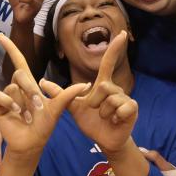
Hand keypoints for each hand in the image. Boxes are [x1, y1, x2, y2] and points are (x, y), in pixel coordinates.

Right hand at [0, 34, 88, 156]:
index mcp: (30, 85)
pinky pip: (0, 95)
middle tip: (37, 106)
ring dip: (23, 102)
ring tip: (28, 116)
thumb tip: (86, 84)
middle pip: (20, 73)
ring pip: (12, 86)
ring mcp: (7, 97)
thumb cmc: (44, 126)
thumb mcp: (58, 108)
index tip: (0, 35)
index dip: (11, 48)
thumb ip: (69, 95)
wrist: (33, 143)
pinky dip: (10, 103)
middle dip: (31, 89)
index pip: (20, 61)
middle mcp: (17, 88)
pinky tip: (16, 113)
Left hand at [40, 32, 136, 152]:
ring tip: (105, 118)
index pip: (108, 63)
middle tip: (95, 111)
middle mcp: (115, 88)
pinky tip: (115, 121)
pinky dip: (114, 118)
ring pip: (110, 99)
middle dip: (94, 102)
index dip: (114, 49)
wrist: (105, 141)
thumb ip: (61, 95)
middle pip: (102, 86)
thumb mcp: (74, 108)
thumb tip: (42, 81)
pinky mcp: (132, 108)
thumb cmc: (92, 123)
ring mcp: (126, 98)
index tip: (121, 34)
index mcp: (103, 85)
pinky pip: (121, 108)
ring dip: (103, 113)